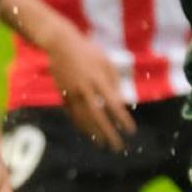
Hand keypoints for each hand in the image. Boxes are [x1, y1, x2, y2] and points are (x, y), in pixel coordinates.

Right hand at [44, 25, 134, 150]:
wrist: (60, 44)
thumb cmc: (88, 52)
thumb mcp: (106, 62)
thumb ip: (114, 82)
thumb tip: (121, 102)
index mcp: (98, 80)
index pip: (113, 105)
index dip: (122, 120)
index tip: (131, 131)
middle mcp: (85, 89)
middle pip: (97, 116)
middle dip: (108, 133)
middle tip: (117, 147)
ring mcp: (71, 93)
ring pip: (83, 118)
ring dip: (94, 133)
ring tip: (103, 144)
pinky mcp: (62, 94)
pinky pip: (72, 114)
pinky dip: (81, 125)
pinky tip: (88, 133)